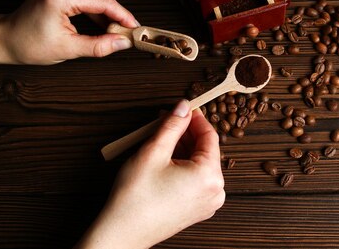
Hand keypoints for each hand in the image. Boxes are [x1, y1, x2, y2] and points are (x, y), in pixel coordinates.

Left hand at [0, 0, 138, 64]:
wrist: (5, 38)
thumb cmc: (28, 43)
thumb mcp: (67, 49)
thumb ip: (99, 45)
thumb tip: (123, 42)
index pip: (103, 2)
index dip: (123, 16)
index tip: (136, 28)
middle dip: (117, 16)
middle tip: (127, 35)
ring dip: (108, 13)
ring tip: (115, 32)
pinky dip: (97, 9)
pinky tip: (103, 24)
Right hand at [76, 101, 224, 248]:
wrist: (123, 232)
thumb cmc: (136, 197)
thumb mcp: (153, 151)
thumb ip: (172, 125)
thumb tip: (184, 107)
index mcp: (209, 176)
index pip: (210, 136)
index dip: (195, 118)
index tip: (184, 108)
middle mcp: (215, 191)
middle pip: (205, 150)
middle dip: (186, 133)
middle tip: (167, 120)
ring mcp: (208, 203)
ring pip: (200, 164)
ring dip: (183, 148)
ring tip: (162, 139)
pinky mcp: (197, 210)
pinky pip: (196, 179)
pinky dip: (183, 165)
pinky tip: (165, 158)